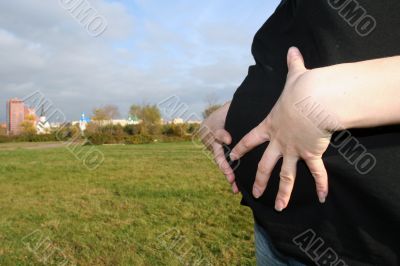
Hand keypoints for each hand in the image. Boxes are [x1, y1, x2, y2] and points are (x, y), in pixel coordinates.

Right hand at [200, 102, 238, 192]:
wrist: (218, 118)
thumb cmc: (227, 111)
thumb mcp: (228, 109)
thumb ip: (230, 110)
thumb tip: (237, 107)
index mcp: (212, 128)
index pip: (216, 132)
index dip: (221, 136)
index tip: (228, 139)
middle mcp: (211, 141)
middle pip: (217, 153)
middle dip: (223, 163)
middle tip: (228, 171)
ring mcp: (214, 149)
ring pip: (220, 162)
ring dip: (227, 173)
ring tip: (233, 183)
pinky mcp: (220, 155)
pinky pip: (224, 166)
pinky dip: (230, 176)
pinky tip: (236, 187)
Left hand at [230, 47, 332, 210]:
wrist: (312, 100)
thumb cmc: (301, 88)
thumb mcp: (294, 76)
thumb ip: (292, 65)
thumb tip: (293, 49)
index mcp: (270, 126)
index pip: (250, 139)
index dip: (240, 148)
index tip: (232, 157)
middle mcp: (278, 141)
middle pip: (265, 165)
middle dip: (258, 180)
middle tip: (252, 193)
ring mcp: (293, 150)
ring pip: (285, 176)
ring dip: (282, 193)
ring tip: (277, 207)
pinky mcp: (311, 153)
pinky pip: (316, 173)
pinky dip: (320, 185)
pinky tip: (322, 197)